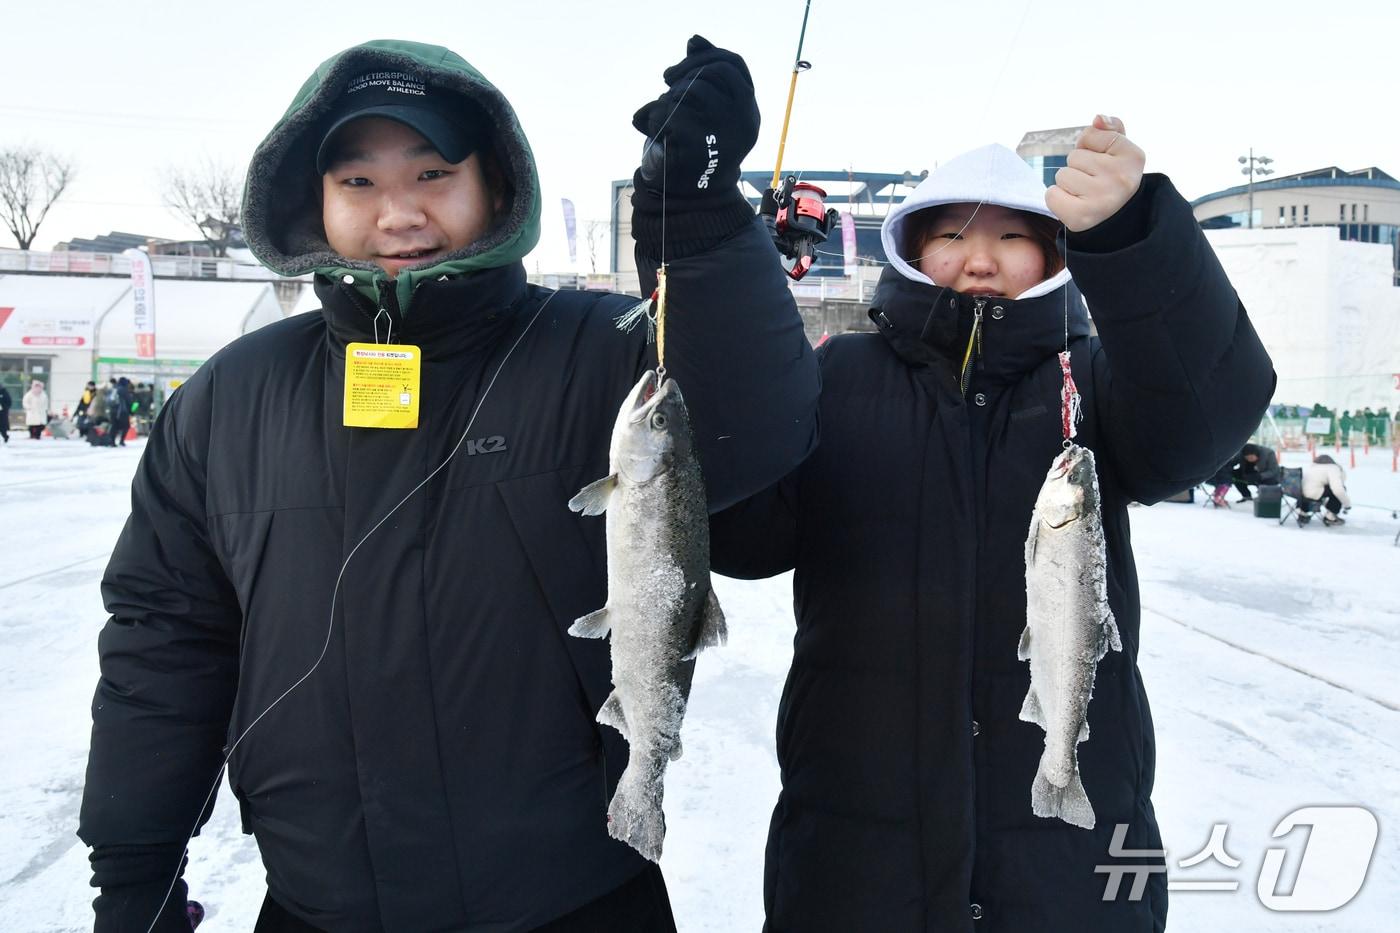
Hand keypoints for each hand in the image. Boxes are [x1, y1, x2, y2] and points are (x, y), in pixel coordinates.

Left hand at [631, 35, 759, 200]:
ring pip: (690, 92)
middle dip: (684, 72)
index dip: (708, 53)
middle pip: (713, 72)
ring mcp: (724, 134)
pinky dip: (652, 117)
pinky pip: (668, 114)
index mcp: (748, 112)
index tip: (687, 52)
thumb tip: (694, 41)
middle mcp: (743, 121)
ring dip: (668, 98)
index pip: (734, 64)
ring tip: (662, 115)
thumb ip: (704, 78)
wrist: (692, 201)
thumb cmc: (697, 152)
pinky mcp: (698, 147)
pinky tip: (651, 129)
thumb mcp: (707, 113)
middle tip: (666, 81)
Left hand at [1045, 115, 1145, 231]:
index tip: (1103, 162)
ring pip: (1062, 175)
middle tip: (1094, 182)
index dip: (1090, 147)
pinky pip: (1051, 194)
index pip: (1090, 134)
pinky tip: (1075, 204)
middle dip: (1079, 167)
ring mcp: (1101, 197)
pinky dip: (1058, 199)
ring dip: (1068, 183)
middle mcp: (1119, 176)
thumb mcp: (1120, 152)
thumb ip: (1111, 130)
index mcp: (1133, 156)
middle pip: (1074, 156)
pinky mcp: (1080, 216)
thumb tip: (1097, 119)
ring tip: (1086, 193)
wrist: (1116, 220)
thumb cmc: (1113, 179)